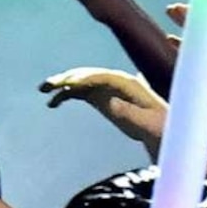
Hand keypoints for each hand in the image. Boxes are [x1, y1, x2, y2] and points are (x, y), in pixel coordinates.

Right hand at [40, 66, 165, 154]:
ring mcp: (107, 89)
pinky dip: (66, 96)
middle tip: (50, 84)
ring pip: (81, 82)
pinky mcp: (102, 99)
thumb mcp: (149, 123)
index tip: (68, 84)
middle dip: (69, 78)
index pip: (103, 76)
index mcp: (129, 84)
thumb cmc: (161, 128)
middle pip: (88, 75)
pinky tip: (52, 103)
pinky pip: (80, 93)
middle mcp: (115, 82)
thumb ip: (131, 113)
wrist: (162, 132)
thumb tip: (111, 103)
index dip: (85, 78)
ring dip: (63, 84)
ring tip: (44, 89)